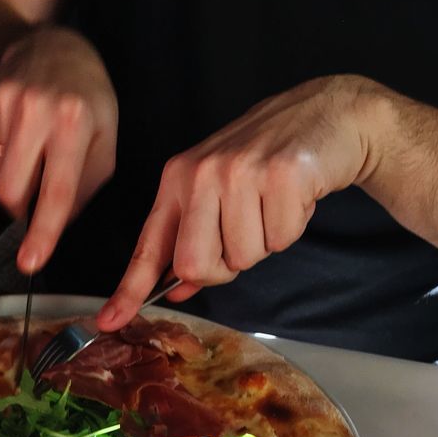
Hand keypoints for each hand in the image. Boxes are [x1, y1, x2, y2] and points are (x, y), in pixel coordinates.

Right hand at [0, 26, 117, 271]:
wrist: (53, 45)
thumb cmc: (84, 98)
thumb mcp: (104, 139)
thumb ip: (85, 186)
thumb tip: (55, 222)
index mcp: (74, 121)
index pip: (56, 190)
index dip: (43, 231)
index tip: (31, 261)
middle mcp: (35, 108)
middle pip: (11, 191)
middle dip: (21, 204)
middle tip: (36, 188)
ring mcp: (2, 99)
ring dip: (11, 174)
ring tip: (30, 145)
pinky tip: (13, 135)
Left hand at [98, 75, 381, 329]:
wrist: (328, 114)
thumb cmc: (268, 159)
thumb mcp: (219, 192)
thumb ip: (193, 239)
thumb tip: (176, 288)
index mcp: (177, 180)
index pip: (149, 248)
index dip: (129, 291)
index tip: (109, 321)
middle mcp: (201, 174)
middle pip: (194, 265)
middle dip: (223, 267)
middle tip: (245, 233)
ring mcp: (239, 172)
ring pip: (243, 257)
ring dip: (265, 242)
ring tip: (273, 204)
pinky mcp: (281, 174)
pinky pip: (281, 239)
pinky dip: (292, 227)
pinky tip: (295, 194)